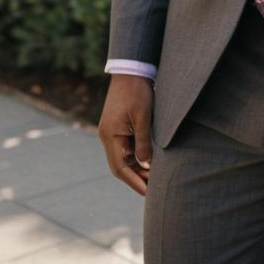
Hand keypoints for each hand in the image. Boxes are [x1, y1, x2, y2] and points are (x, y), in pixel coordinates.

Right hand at [97, 74, 153, 195]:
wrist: (131, 69)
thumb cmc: (137, 91)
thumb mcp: (143, 117)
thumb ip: (144, 142)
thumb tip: (146, 165)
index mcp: (110, 135)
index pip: (120, 168)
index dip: (134, 182)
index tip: (148, 193)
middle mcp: (108, 136)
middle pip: (121, 165)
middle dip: (137, 177)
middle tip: (155, 188)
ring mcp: (113, 131)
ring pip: (125, 157)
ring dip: (138, 167)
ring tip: (156, 177)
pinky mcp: (119, 126)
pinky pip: (127, 147)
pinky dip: (138, 156)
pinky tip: (151, 160)